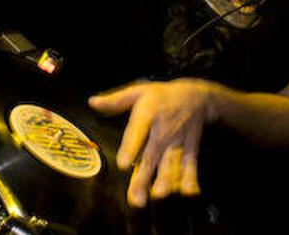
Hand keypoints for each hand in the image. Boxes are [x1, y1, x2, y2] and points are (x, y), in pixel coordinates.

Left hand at [89, 79, 216, 207]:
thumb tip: (92, 102)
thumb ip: (115, 100)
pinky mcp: (190, 149)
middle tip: (136, 197)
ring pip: (170, 163)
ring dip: (166, 180)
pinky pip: (190, 164)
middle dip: (144, 176)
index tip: (123, 163)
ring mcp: (177, 142)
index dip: (131, 147)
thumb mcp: (139, 91)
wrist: (195, 96)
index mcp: (148, 115)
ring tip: (158, 194)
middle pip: (152, 155)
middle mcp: (163, 130)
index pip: (138, 132)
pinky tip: (187, 192)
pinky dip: (190, 178)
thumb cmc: (162, 96)